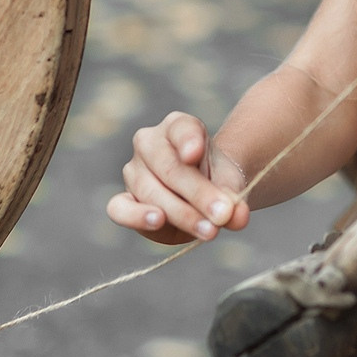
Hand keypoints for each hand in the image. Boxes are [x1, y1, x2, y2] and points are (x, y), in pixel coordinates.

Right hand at [106, 111, 251, 244]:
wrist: (203, 197)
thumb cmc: (216, 182)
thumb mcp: (231, 186)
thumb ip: (233, 200)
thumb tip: (236, 217)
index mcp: (178, 127)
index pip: (182, 129)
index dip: (188, 141)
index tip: (193, 154)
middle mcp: (149, 143)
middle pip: (170, 168)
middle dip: (198, 194)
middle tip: (222, 215)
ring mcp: (133, 171)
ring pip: (152, 192)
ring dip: (182, 213)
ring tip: (209, 230)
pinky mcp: (123, 199)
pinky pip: (120, 208)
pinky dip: (135, 216)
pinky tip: (156, 221)